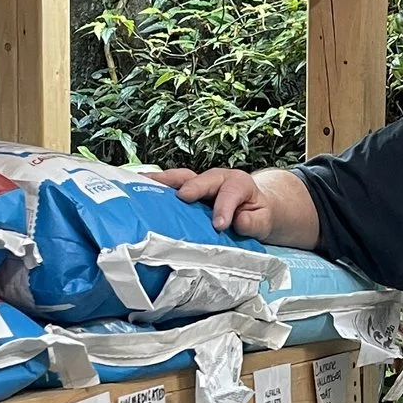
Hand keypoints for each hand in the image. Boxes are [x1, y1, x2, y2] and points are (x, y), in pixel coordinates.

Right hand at [154, 166, 274, 235]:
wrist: (255, 209)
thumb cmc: (258, 214)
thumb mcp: (264, 221)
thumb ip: (253, 223)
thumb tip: (239, 222)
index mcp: (238, 184)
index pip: (230, 193)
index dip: (224, 208)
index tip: (219, 224)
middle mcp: (217, 178)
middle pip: (201, 179)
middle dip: (191, 187)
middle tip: (182, 197)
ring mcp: (200, 183)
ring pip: (181, 178)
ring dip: (163, 180)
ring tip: (143, 183)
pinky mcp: (187, 191)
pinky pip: (171, 187)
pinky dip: (156, 187)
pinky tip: (138, 188)